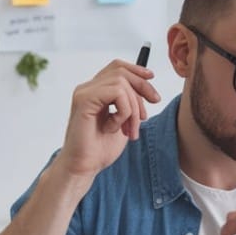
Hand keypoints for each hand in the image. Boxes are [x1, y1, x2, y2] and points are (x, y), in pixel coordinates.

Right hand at [58, 59, 159, 177]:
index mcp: (95, 91)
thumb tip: (147, 82)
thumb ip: (130, 102)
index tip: (151, 78)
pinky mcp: (84, 100)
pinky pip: (117, 93)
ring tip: (129, 130)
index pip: (117, 67)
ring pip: (121, 83)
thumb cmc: (100, 149)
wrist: (85, 167)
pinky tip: (113, 128)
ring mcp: (84, 92)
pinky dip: (124, 112)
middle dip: (141, 89)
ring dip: (133, 109)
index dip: (136, 70)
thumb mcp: (124, 121)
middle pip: (121, 71)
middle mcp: (88, 88)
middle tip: (145, 117)